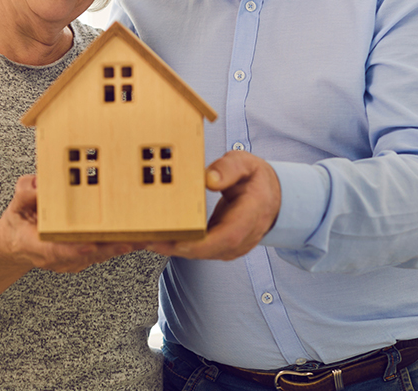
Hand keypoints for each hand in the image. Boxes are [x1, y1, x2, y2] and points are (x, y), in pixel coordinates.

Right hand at [0, 175, 134, 273]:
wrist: (15, 243)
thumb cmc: (18, 222)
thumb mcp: (15, 205)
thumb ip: (25, 193)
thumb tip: (38, 184)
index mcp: (38, 245)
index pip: (57, 250)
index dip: (75, 249)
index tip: (90, 245)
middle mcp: (58, 257)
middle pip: (87, 255)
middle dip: (110, 247)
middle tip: (132, 239)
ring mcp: (71, 260)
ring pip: (100, 255)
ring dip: (121, 246)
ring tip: (143, 237)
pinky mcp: (83, 257)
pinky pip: (103, 253)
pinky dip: (120, 245)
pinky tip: (138, 237)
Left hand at [147, 151, 280, 259]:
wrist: (270, 196)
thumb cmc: (255, 178)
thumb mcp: (245, 163)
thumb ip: (229, 168)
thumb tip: (209, 179)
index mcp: (252, 214)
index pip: (228, 236)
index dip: (202, 243)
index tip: (178, 240)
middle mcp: (244, 236)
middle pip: (209, 250)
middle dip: (177, 247)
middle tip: (149, 239)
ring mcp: (233, 245)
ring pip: (202, 254)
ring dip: (174, 249)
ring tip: (147, 238)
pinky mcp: (222, 248)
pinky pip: (200, 250)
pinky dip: (179, 246)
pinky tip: (159, 237)